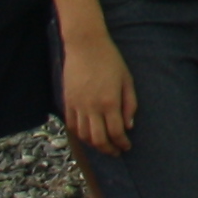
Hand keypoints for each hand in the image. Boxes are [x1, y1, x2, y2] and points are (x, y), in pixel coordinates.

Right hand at [60, 30, 136, 155]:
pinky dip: (80, 134)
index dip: (122, 143)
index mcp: (110, 102)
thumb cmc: (111, 60)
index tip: (127, 146)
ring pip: (84, 135)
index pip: (116, 132)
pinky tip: (88, 135)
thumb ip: (130, 104)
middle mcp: (92, 107)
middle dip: (109, 149)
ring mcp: (78, 105)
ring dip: (94, 144)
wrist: (85, 45)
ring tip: (104, 144)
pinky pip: (72, 125)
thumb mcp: (127, 80)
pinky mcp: (67, 101)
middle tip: (116, 151)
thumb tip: (129, 126)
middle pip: (99, 139)